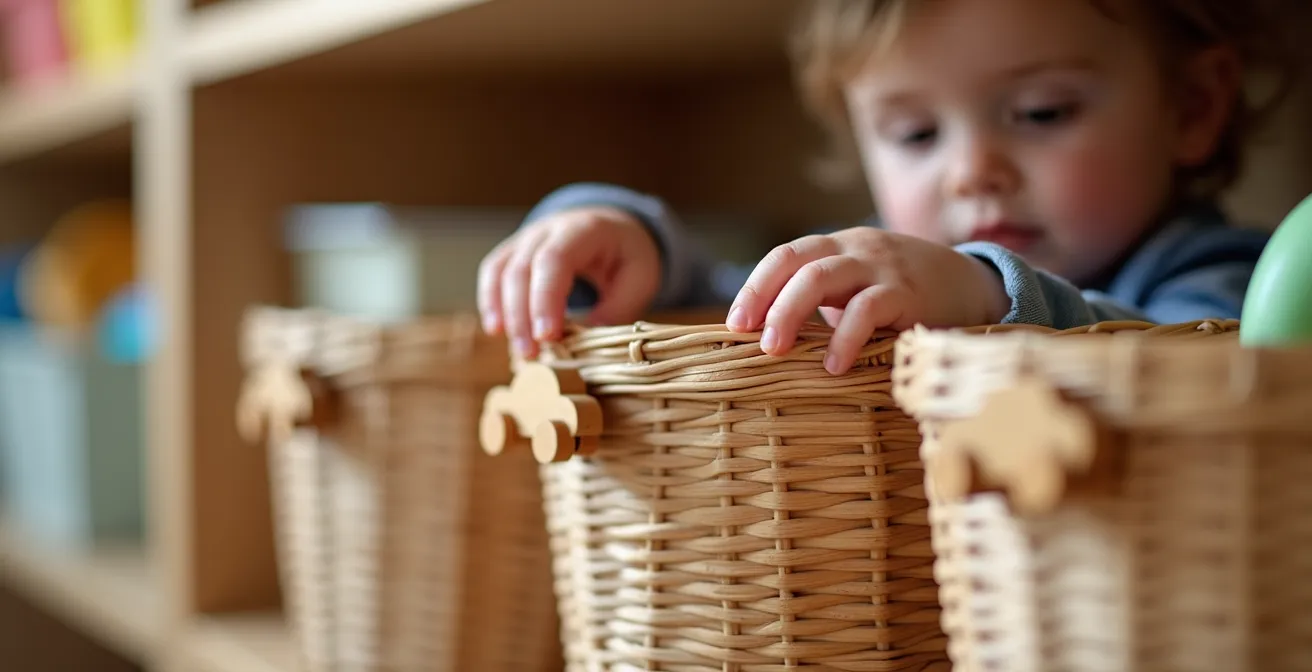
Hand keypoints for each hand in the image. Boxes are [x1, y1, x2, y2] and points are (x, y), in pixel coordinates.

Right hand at [478, 206, 660, 357]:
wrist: (612, 228)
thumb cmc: (626, 256)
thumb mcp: (640, 279)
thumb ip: (616, 310)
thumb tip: (584, 345)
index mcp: (584, 229)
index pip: (554, 260)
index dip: (546, 300)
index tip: (548, 337)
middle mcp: (549, 229)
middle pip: (522, 269)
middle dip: (522, 316)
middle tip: (532, 354)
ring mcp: (527, 238)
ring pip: (502, 271)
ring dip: (505, 313)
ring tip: (519, 350)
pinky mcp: (514, 251)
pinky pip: (493, 272)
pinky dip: (491, 301)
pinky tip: (497, 329)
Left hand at [725, 228, 1008, 373]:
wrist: (972, 285)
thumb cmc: (903, 296)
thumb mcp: (859, 289)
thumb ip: (823, 303)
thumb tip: (766, 343)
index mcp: (838, 248)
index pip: (785, 256)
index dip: (756, 287)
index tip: (736, 324)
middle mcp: (855, 250)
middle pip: (798, 264)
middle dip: (767, 302)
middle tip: (752, 341)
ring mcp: (881, 268)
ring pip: (822, 278)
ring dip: (791, 313)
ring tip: (776, 351)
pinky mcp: (908, 293)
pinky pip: (867, 309)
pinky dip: (844, 338)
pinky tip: (833, 366)